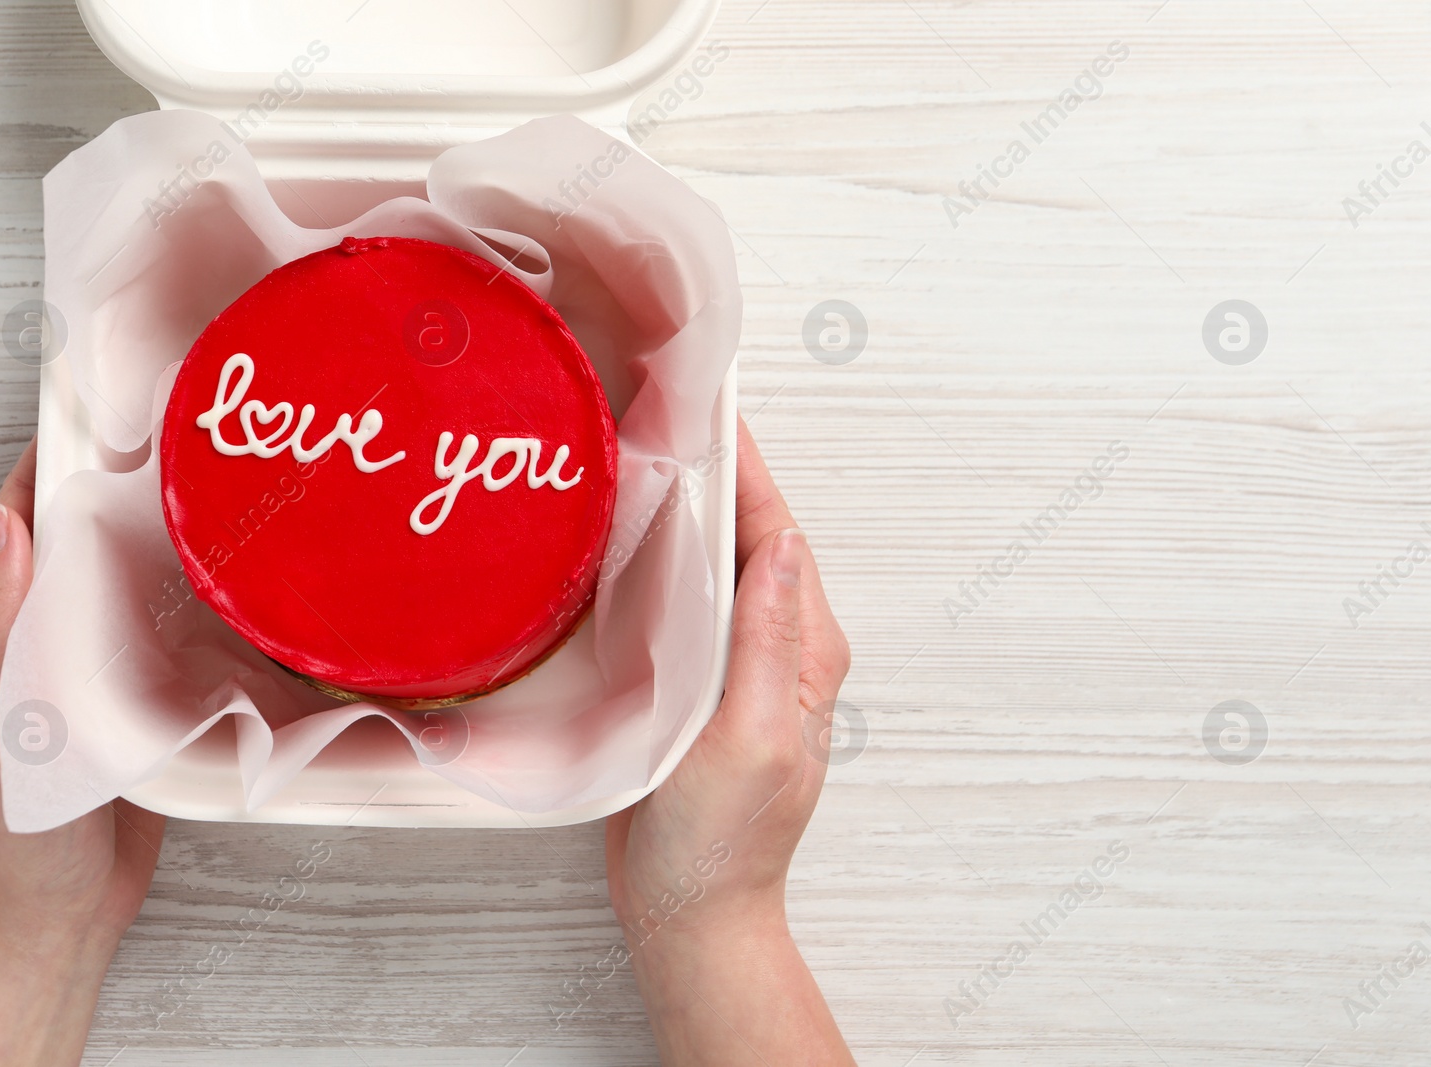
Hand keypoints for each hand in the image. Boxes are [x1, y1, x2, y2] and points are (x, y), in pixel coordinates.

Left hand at [0, 438, 164, 1066]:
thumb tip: (2, 519)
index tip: (89, 416)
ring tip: (210, 496)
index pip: (12, 527)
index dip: (43, 469)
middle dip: (112, 494)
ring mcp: (88, 670)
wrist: (56, 914)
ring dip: (156, 544)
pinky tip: (225, 586)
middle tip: (173, 444)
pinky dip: (185, 604)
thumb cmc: (13, 828)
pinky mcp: (135, 702)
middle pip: (74, 547)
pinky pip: (158, 637)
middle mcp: (37, 641)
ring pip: (121, 587)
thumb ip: (0, 624)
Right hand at [604, 418, 853, 1064]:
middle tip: (664, 405)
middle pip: (749, 536)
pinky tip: (625, 538)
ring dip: (686, 507)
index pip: (778, 535)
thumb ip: (768, 641)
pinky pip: (687, 601)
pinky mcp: (699, 681)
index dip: (747, 467)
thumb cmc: (721, 840)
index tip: (714, 404)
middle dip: (715, 470)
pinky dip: (661, 558)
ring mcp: (738, 664)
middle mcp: (779, 648)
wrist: (689, 909)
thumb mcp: (750, 737)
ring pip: (715, 564)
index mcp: (805, 652)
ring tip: (642, 449)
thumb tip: (786, 545)